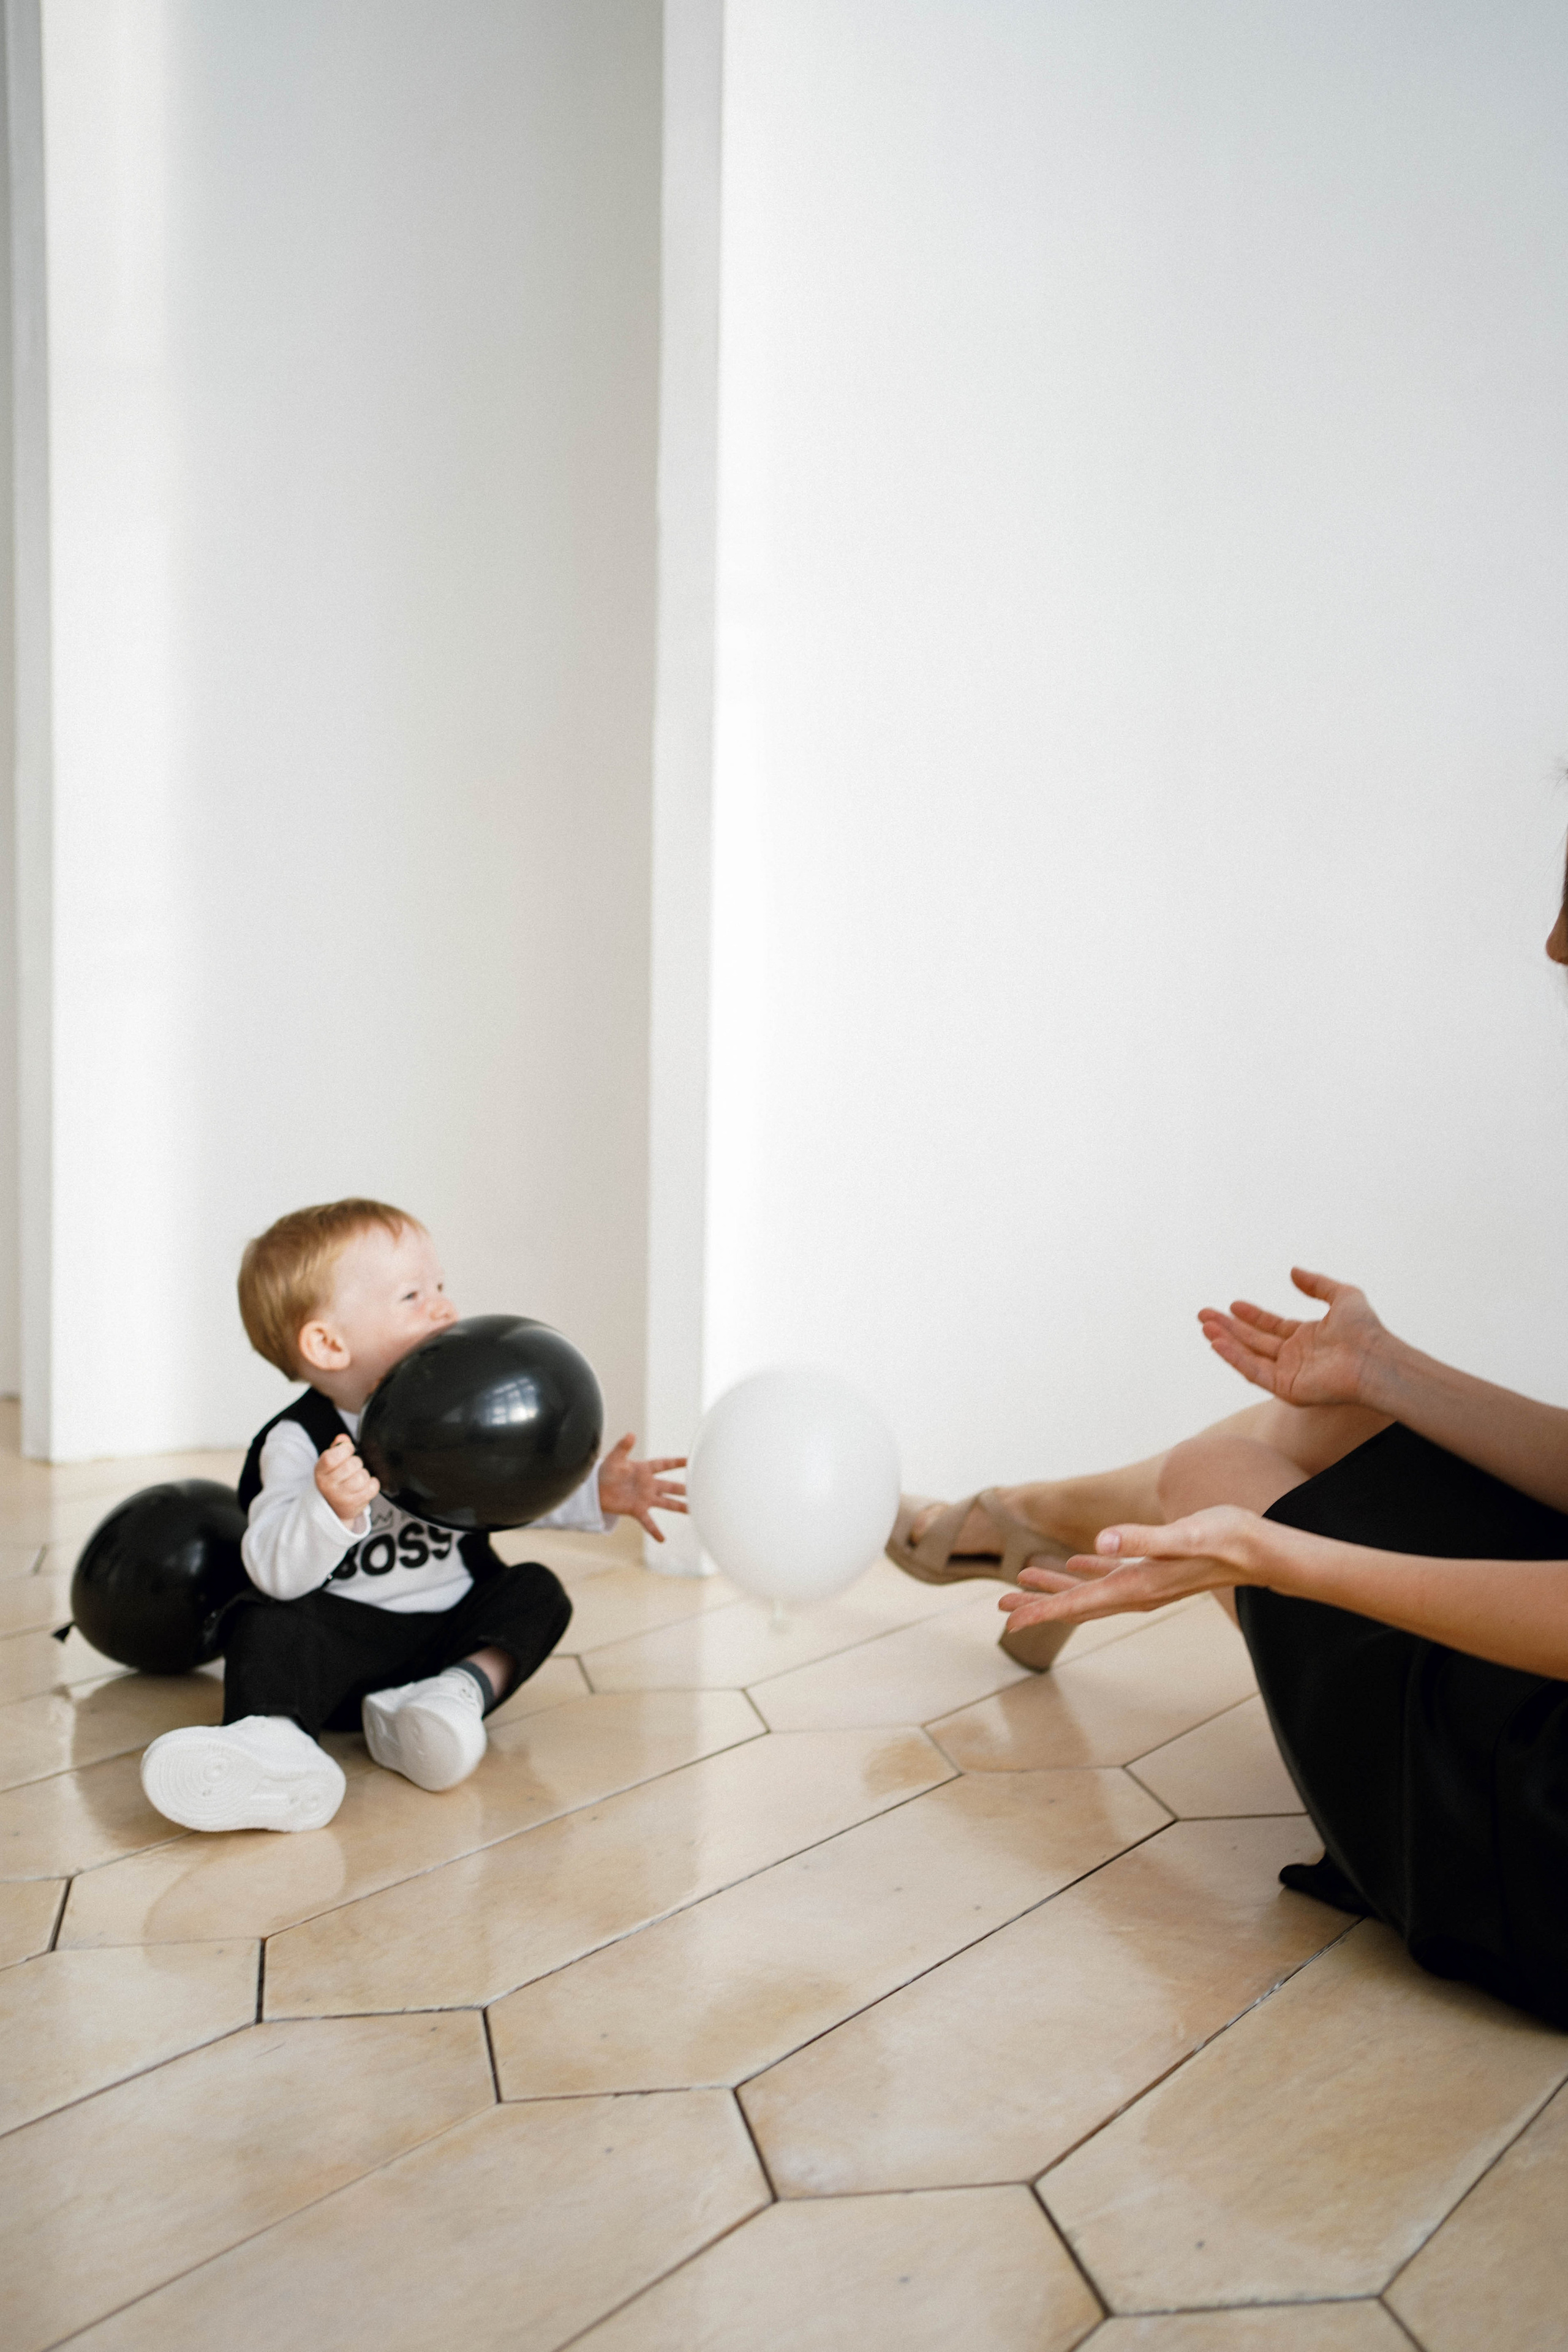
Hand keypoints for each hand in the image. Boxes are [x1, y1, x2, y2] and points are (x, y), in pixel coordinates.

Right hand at [315, 1433, 379, 1528]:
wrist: (333, 1507)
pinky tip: (365, 1485)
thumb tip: (343, 1438)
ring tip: (358, 1477)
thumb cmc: (334, 1480)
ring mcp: (341, 1496)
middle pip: (351, 1465)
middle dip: (357, 1462)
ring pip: (362, 1477)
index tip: (349, 1449)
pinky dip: (373, 1483)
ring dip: (364, 1474)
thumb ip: (336, 1448)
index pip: (331, 1458)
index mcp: (320, 1472)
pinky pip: (372, 1487)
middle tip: (353, 1466)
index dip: (345, 1449)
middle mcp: (328, 1485)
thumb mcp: (329, 1464)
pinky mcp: (355, 1504)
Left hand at [596, 1434, 687, 1541]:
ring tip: (692, 1512)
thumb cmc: (606, 1471)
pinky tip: (663, 1539)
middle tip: (700, 1489)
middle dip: (684, 1488)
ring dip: (679, 1507)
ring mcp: (644, 1498)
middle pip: (670, 1486)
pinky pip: (648, 1522)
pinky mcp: (637, 1510)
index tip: (692, 1459)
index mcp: (644, 1469)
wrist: (596, 1490)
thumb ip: (623, 1447)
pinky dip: (655, 1531)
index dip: (677, 1462)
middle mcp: (648, 1484)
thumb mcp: (614, 1458)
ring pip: (666, 1503)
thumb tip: (630, 1434)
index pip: (664, 1464)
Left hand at [997, 1505, 1279, 1629]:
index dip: (1040, 1612)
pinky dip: (1086, 1573)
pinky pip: (1111, 1576)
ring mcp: (1146, 1584)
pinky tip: (1073, 1565)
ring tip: (1021, 1584)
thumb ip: (1143, 1539)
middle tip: (1000, 1609)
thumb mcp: (1183, 1535)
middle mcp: (1137, 1592)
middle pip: (1076, 1606)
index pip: (1078, 1604)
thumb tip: (1101, 1544)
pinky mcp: (1154, 1570)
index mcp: (1136, 1586)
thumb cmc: (1225, 1539)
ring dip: (1055, 1590)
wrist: (1261, 1551)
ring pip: (1089, 1593)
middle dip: (1037, 1607)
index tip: (1007, 1622)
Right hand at [1198, 1267, 1390, 1409]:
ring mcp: (1289, 1374)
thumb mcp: (1343, 1295)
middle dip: (1228, 1327)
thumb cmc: (1366, 1330)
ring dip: (1226, 1342)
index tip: (1233, 1304)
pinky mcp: (1285, 1388)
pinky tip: (1218, 1343)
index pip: (1271, 1327)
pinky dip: (1234, 1358)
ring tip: (1205, 1327)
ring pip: (1249, 1356)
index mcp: (1306, 1338)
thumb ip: (1317, 1284)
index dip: (1251, 1316)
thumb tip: (1293, 1271)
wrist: (1374, 1359)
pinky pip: (1254, 1372)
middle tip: (1204, 1315)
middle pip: (1253, 1341)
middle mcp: (1294, 1357)